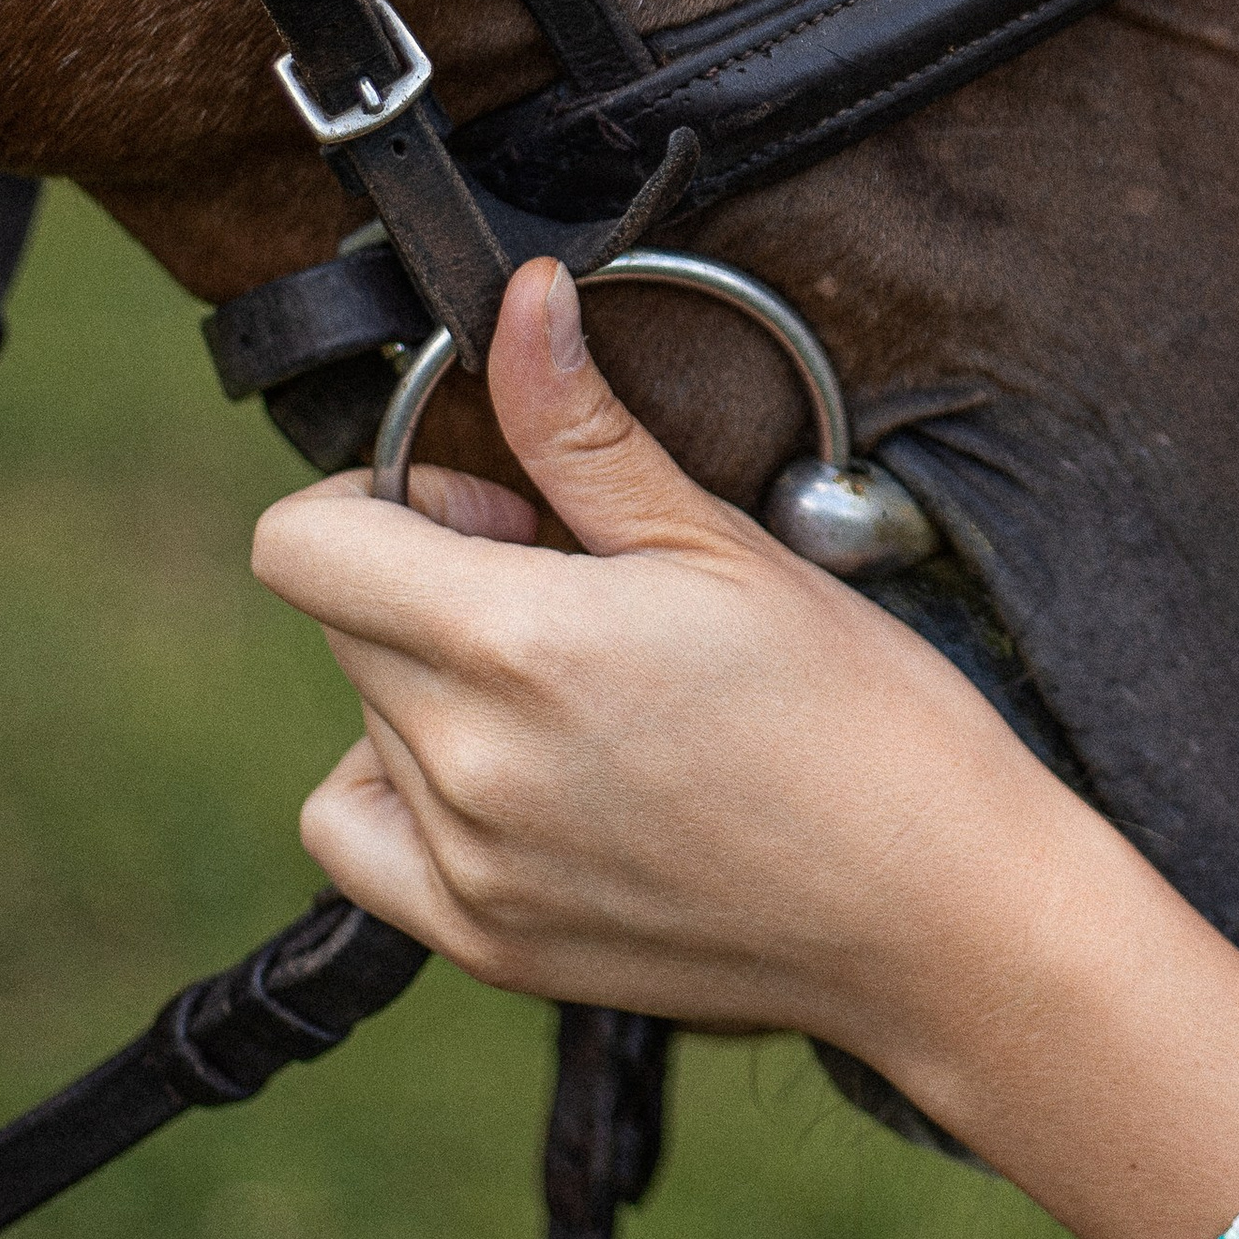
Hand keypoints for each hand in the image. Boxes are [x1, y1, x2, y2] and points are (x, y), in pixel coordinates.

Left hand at [258, 259, 1064, 1057]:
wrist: (934, 905)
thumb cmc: (860, 715)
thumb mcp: (722, 542)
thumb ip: (583, 428)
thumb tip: (521, 298)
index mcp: (518, 644)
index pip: (304, 545)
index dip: (389, 496)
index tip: (497, 511)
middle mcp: (468, 764)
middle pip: (344, 623)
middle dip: (430, 582)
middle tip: (573, 596)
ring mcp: (470, 864)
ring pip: (368, 720)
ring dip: (436, 685)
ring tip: (581, 694)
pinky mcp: (487, 940)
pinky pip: (359, 841)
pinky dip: (401, 791)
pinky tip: (509, 771)